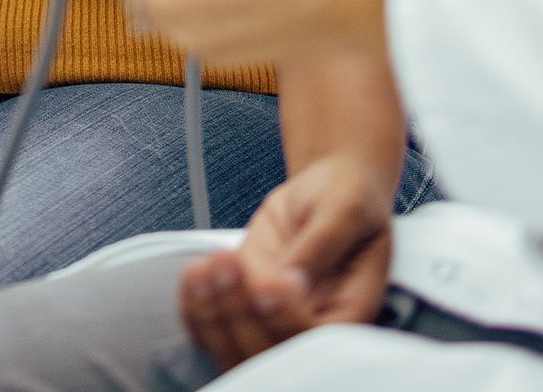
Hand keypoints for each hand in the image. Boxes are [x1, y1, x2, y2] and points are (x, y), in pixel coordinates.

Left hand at [179, 154, 394, 367]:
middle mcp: (309, 329)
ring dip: (212, 313)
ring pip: (235, 349)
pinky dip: (195, 310)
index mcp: (348, 314)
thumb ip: (323, 244)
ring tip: (204, 268)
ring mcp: (272, 322)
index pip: (315, 339)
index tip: (267, 281)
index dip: (286, 318)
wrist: (325, 188)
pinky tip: (194, 276)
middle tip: (227, 265)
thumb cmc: (348, 196)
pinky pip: (211, 331)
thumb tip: (293, 280)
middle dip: (241, 313)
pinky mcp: (243, 308)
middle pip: (270, 353)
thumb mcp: (346, 208)